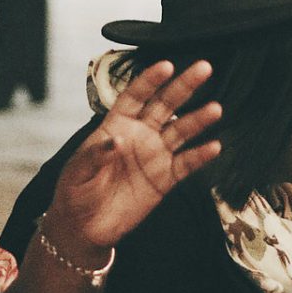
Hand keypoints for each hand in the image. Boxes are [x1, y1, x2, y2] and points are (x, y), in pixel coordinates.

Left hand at [46, 60, 221, 254]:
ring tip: (215, 109)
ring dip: (198, 119)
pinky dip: (200, 156)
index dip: (150, 80)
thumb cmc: (76, 191)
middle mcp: (140, 134)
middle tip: (204, 68)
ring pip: (180, 131)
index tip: (167, 65)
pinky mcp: (165, 179)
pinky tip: (214, 146)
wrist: (84, 227)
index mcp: (116, 124)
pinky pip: (186, 164)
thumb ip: (96, 155)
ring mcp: (155, 155)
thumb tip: (116, 140)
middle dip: (184, 86)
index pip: (136, 96)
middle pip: (165, 105)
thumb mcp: (77, 171)